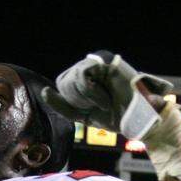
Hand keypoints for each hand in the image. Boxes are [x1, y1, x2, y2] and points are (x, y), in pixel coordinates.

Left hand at [41, 51, 171, 139]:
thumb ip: (62, 105)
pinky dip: (91, 93)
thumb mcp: (82, 114)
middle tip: (100, 106)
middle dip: (78, 100)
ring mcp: (97, 62)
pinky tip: (105, 99)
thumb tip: (43, 91)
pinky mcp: (104, 61)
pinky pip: (82, 76)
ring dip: (86, 98)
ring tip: (105, 102)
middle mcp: (89, 66)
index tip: (91, 109)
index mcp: (83, 77)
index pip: (62, 84)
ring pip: (71, 79)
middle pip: (63, 81)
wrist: (137, 119)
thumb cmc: (113, 116)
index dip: (71, 101)